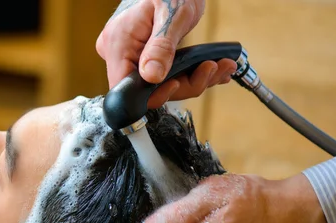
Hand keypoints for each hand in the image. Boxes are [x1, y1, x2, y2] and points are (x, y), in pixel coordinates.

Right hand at [97, 0, 236, 107]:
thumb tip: (151, 77)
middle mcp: (119, 54)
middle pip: (147, 90)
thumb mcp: (171, 15)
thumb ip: (161, 47)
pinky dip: (188, 74)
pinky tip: (208, 67)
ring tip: (218, 66)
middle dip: (183, 85)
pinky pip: (164, 76)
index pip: (125, 87)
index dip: (153, 94)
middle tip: (212, 70)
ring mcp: (131, 57)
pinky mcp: (144, 59)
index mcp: (117, 44)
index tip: (179, 85)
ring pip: (159, 86)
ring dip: (192, 80)